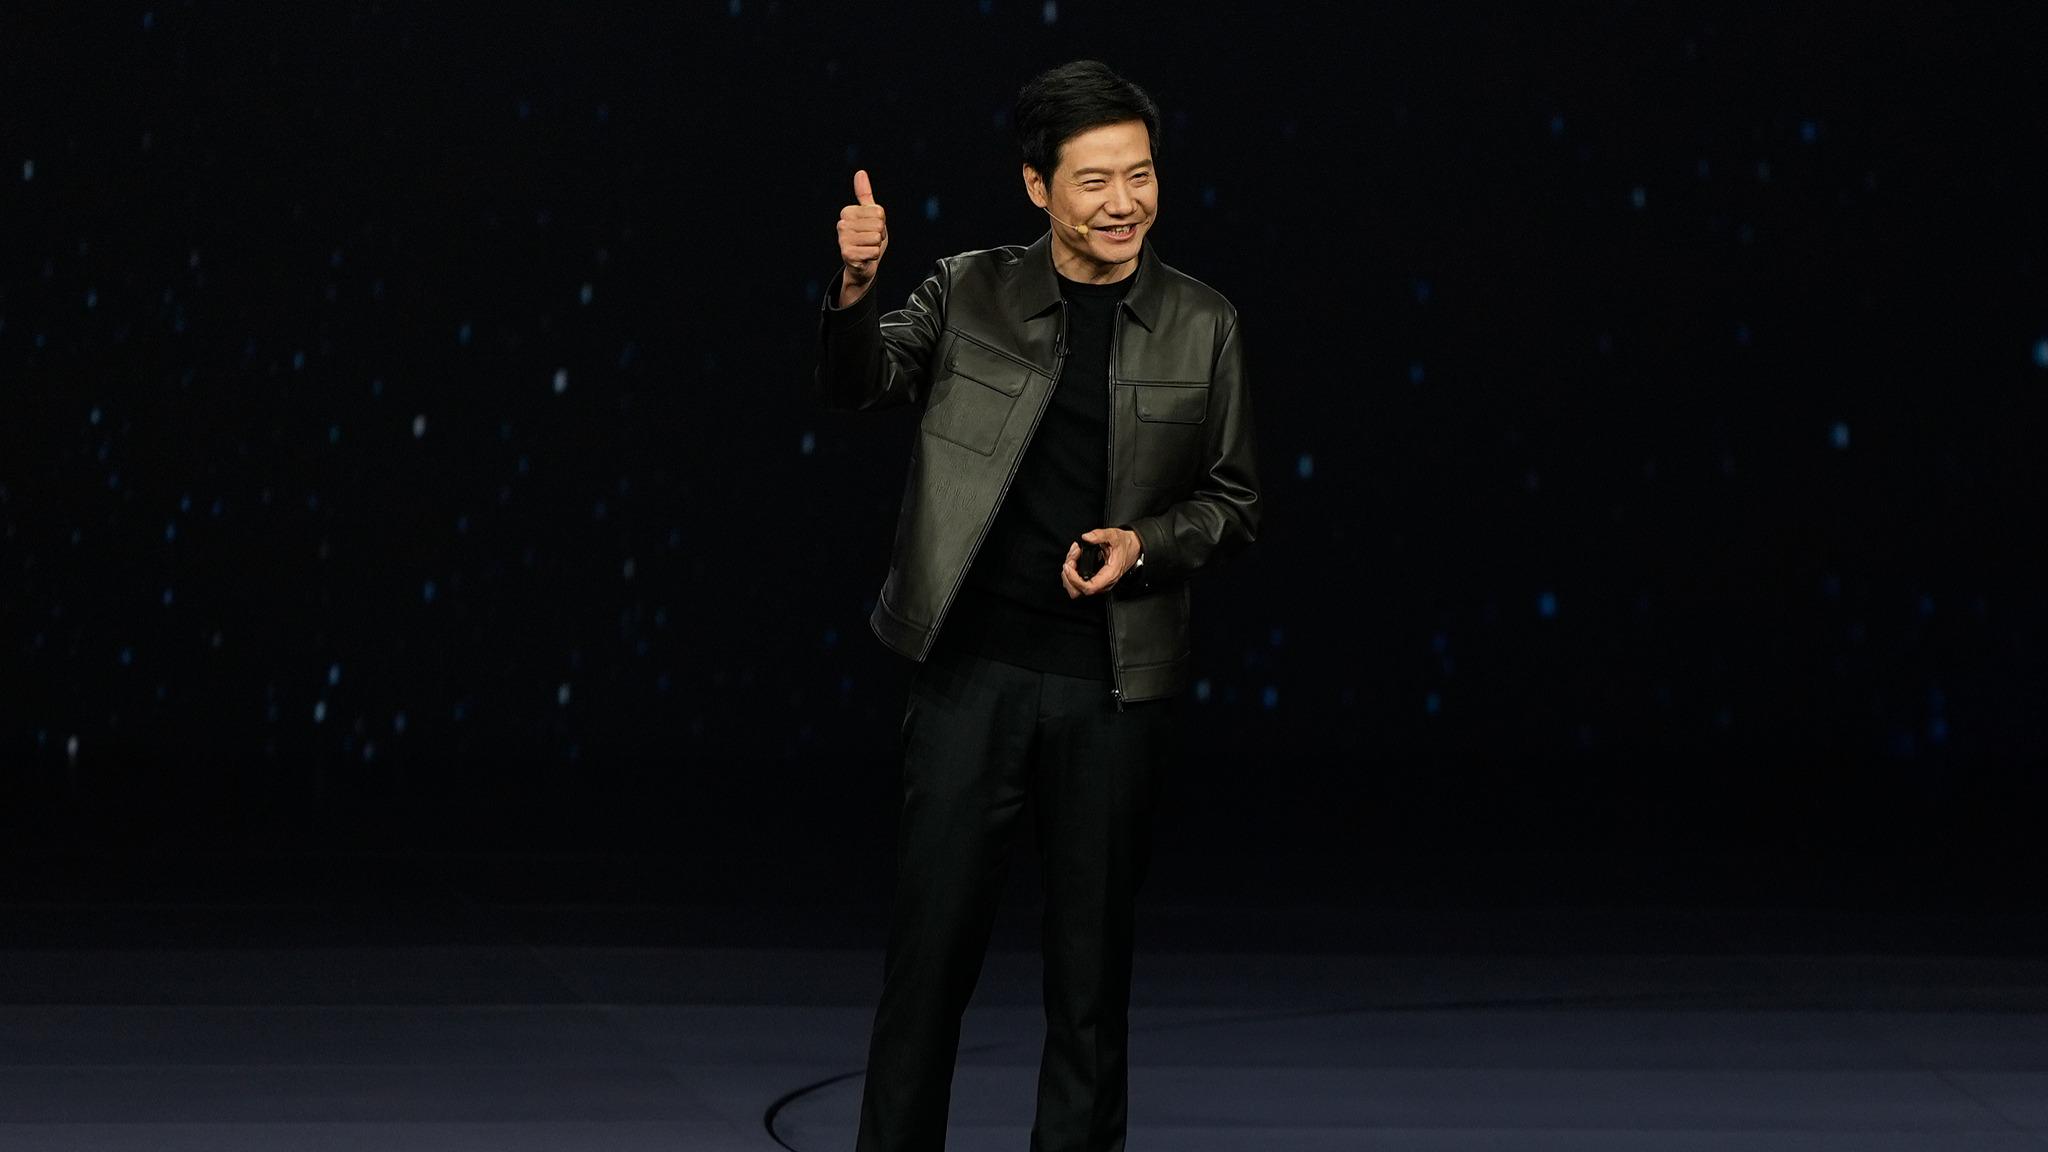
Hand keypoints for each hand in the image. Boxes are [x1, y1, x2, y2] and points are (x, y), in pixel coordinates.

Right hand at [836, 169, 887, 298]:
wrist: (863, 265)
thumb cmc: (868, 237)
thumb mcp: (870, 214)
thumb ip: (865, 194)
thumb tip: (860, 173)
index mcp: (848, 212)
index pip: (878, 212)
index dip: (881, 222)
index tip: (871, 229)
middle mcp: (842, 224)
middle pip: (878, 225)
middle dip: (879, 235)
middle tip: (870, 240)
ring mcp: (843, 239)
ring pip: (876, 238)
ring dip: (876, 246)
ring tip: (867, 248)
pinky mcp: (847, 254)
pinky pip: (873, 251)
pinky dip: (873, 257)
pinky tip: (865, 257)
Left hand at [1061, 527, 1142, 598]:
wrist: (1133, 548)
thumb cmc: (1125, 545)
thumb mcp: (1113, 535)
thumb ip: (1099, 535)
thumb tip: (1087, 537)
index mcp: (1109, 575)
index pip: (1088, 587)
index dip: (1074, 579)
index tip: (1068, 566)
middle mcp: (1104, 583)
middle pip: (1078, 591)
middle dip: (1068, 576)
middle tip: (1071, 559)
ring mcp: (1098, 584)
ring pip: (1076, 588)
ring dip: (1068, 573)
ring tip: (1074, 555)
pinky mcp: (1094, 581)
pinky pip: (1078, 583)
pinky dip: (1071, 572)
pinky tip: (1075, 559)